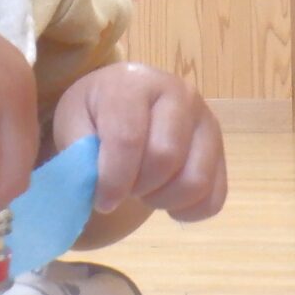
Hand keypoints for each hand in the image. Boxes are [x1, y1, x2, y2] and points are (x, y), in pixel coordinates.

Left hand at [52, 62, 226, 241]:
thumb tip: (95, 186)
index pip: (128, 139)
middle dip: (137, 186)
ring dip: (163, 200)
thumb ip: (79, 152)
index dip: (113, 179)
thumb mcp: (73, 123)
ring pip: (195, 181)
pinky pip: (214, 198)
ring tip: (143, 190)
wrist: (124, 105)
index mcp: (135, 83)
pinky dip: (188, 211)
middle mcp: (180, 94)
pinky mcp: (221, 150)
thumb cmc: (95, 114)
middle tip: (122, 186)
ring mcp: (206, 121)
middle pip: (165, 158)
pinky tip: (165, 199)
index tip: (101, 200)